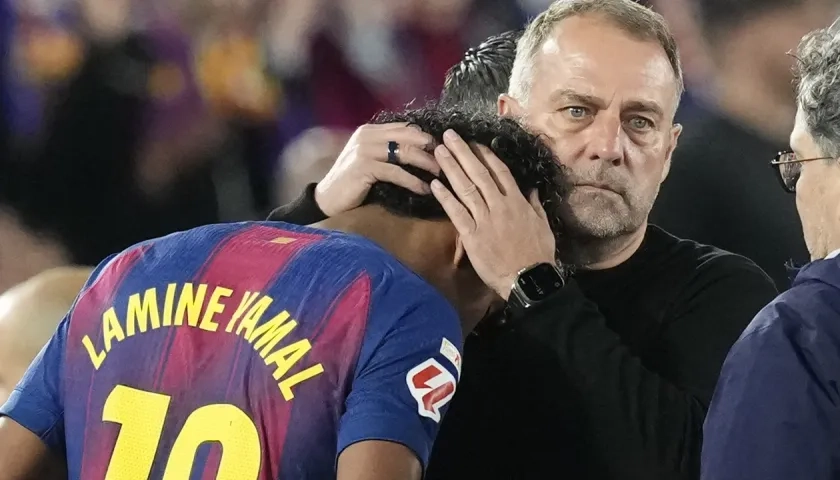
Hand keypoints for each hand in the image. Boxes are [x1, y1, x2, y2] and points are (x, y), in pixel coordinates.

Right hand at [315, 123, 439, 216]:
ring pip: (404, 152)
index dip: (425, 137)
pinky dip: (413, 181)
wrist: (327, 198)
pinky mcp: (364, 167)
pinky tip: (424, 189)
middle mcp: (367, 136)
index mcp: (370, 131)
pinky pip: (396, 172)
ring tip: (440, 174)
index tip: (443, 149)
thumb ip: (388, 150)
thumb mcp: (370, 160)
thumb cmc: (352, 182)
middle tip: (447, 160)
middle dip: (430, 148)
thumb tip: (418, 150)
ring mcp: (365, 150)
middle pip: (408, 137)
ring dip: (426, 163)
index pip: (404, 128)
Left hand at [430, 130, 555, 299]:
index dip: (485, 155)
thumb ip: (535, 205)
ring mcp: (485, 219)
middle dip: (462, 152)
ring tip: (438, 151)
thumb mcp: (543, 225)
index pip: (499, 172)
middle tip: (448, 136)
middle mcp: (500, 205)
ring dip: (451, 168)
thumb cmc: (538, 253)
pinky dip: (445, 197)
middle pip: (478, 173)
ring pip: (465, 188)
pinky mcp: (472, 235)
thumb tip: (532, 189)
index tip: (474, 142)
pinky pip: (456, 213)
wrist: (528, 278)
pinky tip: (434, 184)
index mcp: (517, 201)